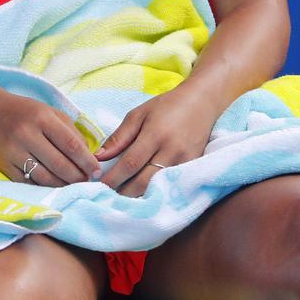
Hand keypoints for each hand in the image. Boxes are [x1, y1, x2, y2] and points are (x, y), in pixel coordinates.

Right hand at [0, 80, 100, 185]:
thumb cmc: (27, 112)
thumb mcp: (51, 113)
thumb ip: (71, 132)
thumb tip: (90, 156)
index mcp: (42, 118)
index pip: (70, 144)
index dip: (86, 161)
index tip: (97, 171)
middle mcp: (26, 134)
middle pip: (58, 163)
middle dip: (77, 176)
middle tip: (87, 182)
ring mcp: (12, 151)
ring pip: (43, 176)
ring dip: (62, 185)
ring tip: (73, 186)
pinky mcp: (2, 165)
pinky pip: (27, 182)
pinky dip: (43, 187)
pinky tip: (53, 187)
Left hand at [97, 85, 217, 196]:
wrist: (202, 102)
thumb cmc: (167, 106)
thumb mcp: (139, 114)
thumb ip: (119, 136)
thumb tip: (99, 157)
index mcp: (155, 134)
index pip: (130, 163)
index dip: (112, 178)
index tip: (97, 185)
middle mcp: (171, 150)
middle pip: (143, 182)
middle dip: (122, 192)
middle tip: (106, 195)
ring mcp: (184, 161)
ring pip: (156, 188)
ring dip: (136, 196)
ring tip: (121, 196)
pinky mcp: (193, 167)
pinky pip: (169, 186)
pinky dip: (154, 192)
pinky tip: (142, 193)